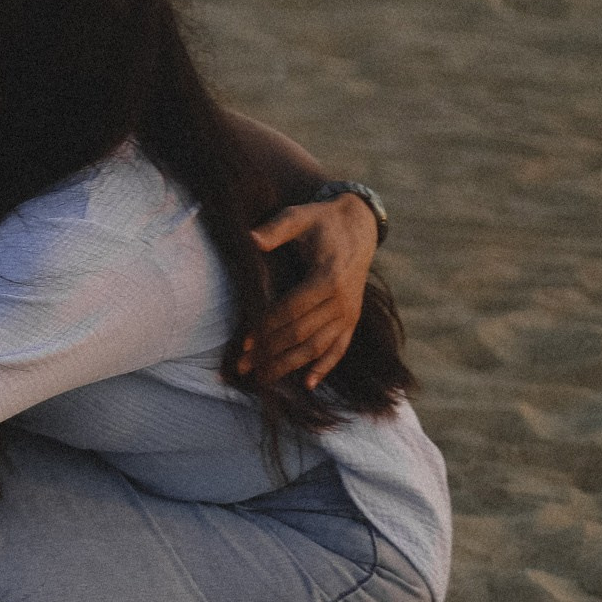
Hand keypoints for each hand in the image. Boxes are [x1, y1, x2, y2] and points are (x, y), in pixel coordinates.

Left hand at [242, 192, 379, 388]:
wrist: (359, 226)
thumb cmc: (320, 221)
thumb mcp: (299, 216)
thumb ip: (276, 228)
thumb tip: (251, 239)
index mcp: (328, 277)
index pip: (292, 309)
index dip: (268, 328)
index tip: (244, 344)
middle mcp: (342, 300)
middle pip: (302, 333)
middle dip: (270, 353)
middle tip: (241, 368)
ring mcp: (349, 313)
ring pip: (318, 347)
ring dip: (289, 366)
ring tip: (262, 380)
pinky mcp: (352, 319)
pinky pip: (340, 348)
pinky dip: (324, 367)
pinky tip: (306, 384)